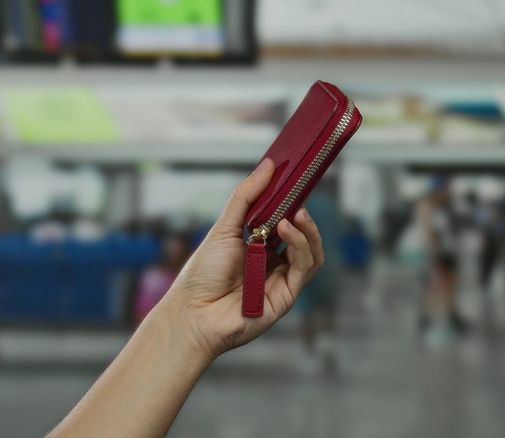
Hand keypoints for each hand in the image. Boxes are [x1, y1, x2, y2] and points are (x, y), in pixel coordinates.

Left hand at [160, 158, 323, 360]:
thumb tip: (269, 165)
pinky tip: (288, 230)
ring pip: (311, 252)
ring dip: (308, 231)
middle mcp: (273, 263)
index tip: (297, 180)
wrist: (193, 314)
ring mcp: (281, 280)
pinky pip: (305, 268)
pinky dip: (301, 246)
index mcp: (258, 247)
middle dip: (304, 214)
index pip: (285, 221)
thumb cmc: (202, 274)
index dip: (293, 202)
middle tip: (301, 195)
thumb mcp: (224, 227)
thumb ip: (246, 196)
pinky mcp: (287, 296)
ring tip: (295, 215)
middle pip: (302, 236)